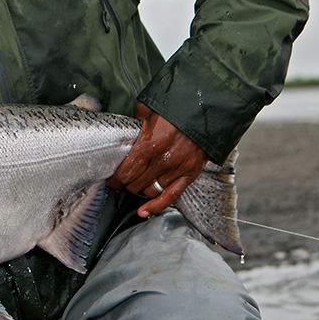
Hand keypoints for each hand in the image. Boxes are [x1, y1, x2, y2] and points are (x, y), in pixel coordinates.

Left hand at [108, 102, 208, 217]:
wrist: (206, 107)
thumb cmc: (175, 106)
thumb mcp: (147, 108)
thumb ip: (134, 124)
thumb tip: (123, 134)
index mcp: (150, 143)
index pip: (126, 172)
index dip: (115, 180)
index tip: (112, 180)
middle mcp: (163, 160)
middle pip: (136, 184)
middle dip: (125, 185)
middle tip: (121, 183)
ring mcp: (178, 168)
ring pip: (151, 191)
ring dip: (140, 191)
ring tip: (135, 186)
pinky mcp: (190, 174)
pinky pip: (171, 196)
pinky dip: (156, 207)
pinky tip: (144, 212)